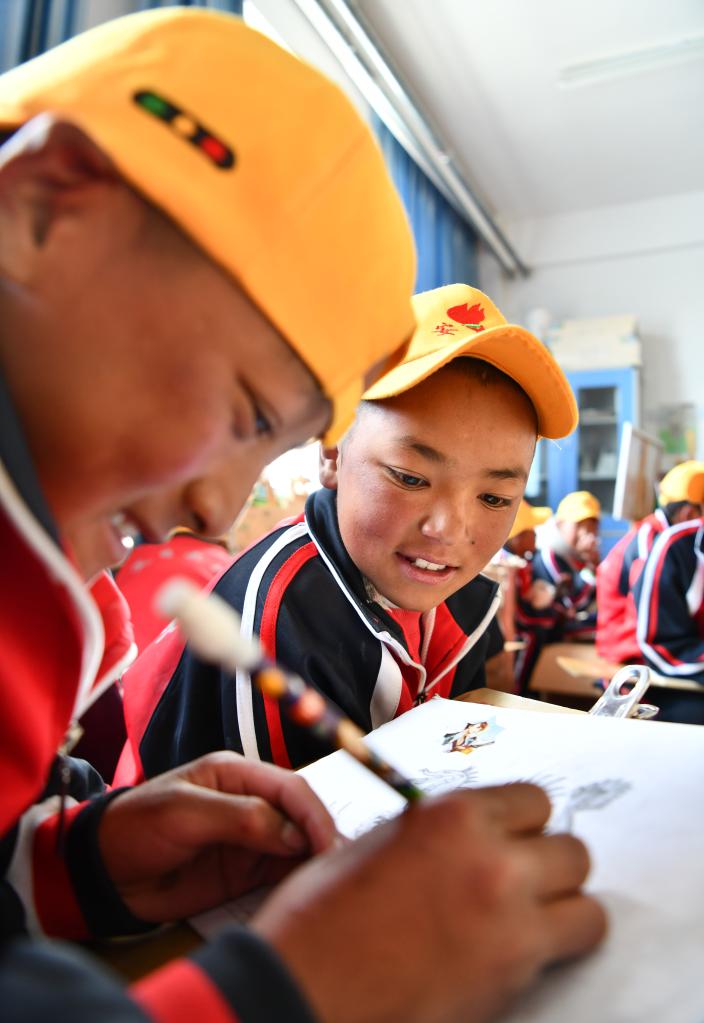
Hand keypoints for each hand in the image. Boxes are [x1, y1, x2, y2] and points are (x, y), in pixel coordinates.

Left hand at [98, 751, 336, 921]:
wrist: (102, 874)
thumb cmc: (137, 827)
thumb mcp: (185, 813)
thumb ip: (241, 819)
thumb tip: (295, 835)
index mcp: (236, 774)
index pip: (289, 788)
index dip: (313, 813)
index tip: (326, 843)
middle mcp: (250, 803)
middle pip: (301, 815)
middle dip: (322, 835)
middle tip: (338, 866)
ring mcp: (249, 838)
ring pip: (297, 844)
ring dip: (315, 858)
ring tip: (333, 880)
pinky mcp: (243, 871)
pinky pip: (280, 872)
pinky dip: (298, 879)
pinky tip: (312, 890)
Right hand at [253, 784, 605, 1022]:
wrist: (305, 990)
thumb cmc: (320, 921)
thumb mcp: (374, 846)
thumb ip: (433, 835)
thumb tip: (462, 838)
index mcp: (451, 817)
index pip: (534, 800)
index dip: (523, 822)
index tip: (515, 838)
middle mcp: (490, 859)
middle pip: (572, 849)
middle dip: (551, 864)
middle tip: (526, 881)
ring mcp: (510, 920)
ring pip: (587, 904)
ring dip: (565, 910)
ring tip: (535, 921)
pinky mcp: (516, 975)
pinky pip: (570, 950)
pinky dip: (559, 952)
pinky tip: (523, 954)